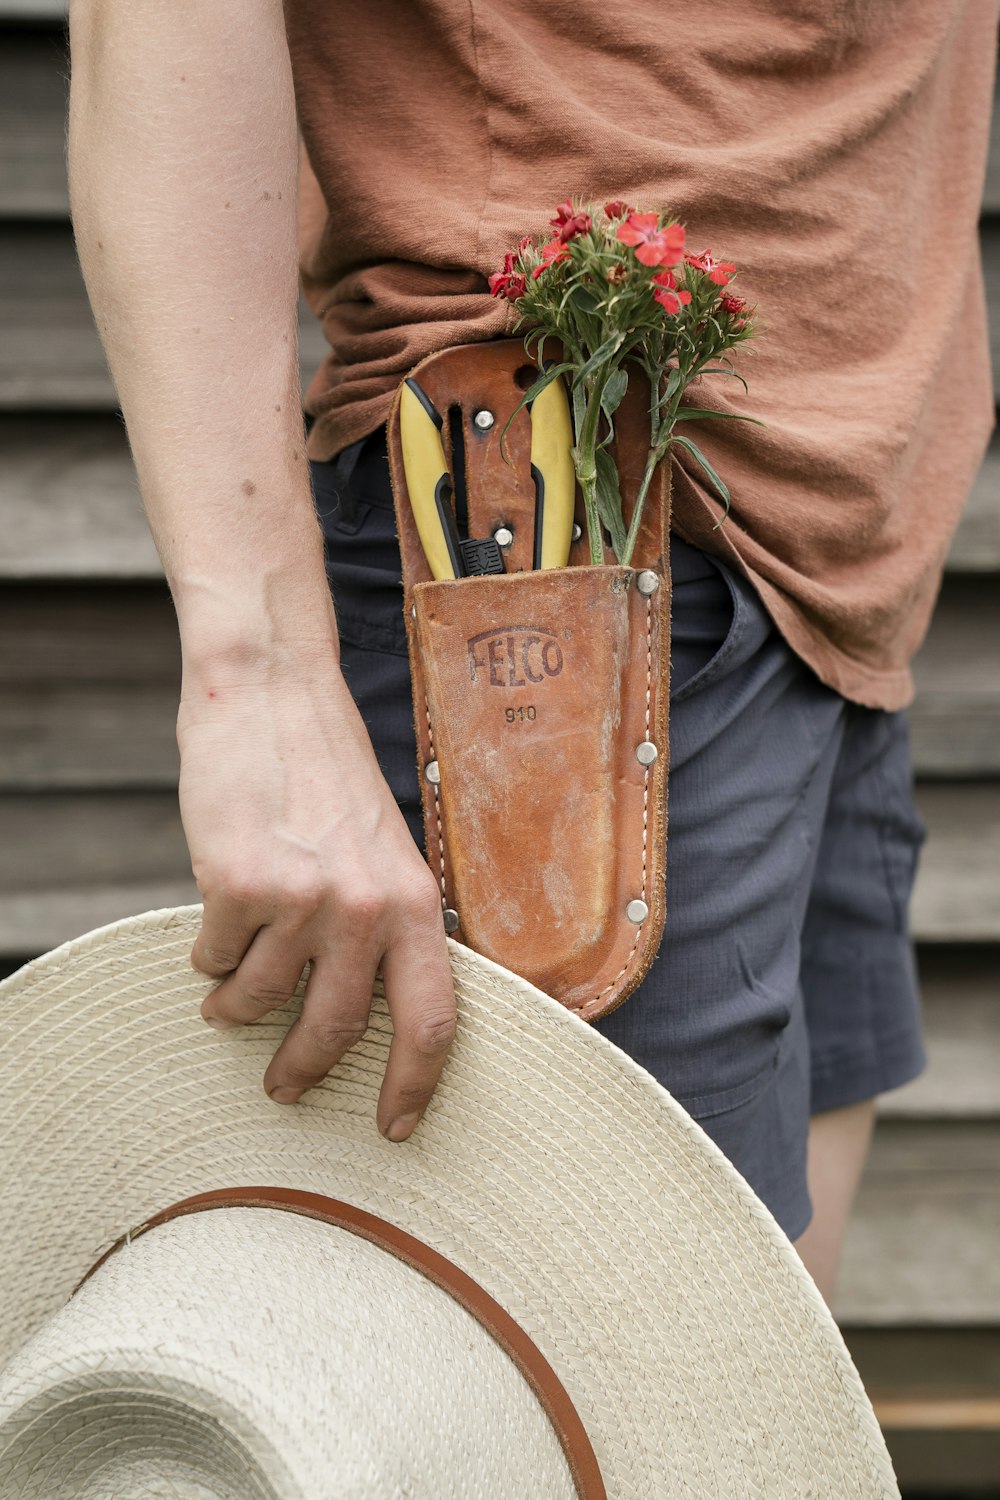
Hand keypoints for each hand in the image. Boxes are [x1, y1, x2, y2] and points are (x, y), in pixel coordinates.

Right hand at [176, 659, 454, 1141]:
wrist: (272, 695)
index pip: (433, 1020)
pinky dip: (208, 957)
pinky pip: (214, 959)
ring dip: (236, 1009)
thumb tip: (357, 1012)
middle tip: (283, 1089)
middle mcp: (368, 907)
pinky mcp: (240, 887)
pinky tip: (212, 930)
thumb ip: (382, 923)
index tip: (394, 1126)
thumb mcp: (382, 849)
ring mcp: (304, 899)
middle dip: (303, 1071)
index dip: (414, 1085)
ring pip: (261, 1000)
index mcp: (416, 902)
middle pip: (338, 1030)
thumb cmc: (325, 774)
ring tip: (226, 995)